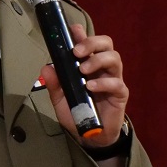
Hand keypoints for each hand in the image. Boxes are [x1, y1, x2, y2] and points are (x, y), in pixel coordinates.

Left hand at [38, 24, 128, 148]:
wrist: (90, 136)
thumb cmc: (78, 112)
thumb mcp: (60, 99)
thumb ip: (54, 84)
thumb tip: (46, 68)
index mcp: (89, 64)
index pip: (89, 43)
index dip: (83, 34)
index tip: (72, 30)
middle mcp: (102, 68)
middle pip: (106, 44)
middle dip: (92, 42)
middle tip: (76, 52)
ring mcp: (113, 79)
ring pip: (114, 58)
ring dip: (97, 60)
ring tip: (83, 70)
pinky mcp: (120, 94)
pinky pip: (116, 83)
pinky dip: (103, 83)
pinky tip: (91, 87)